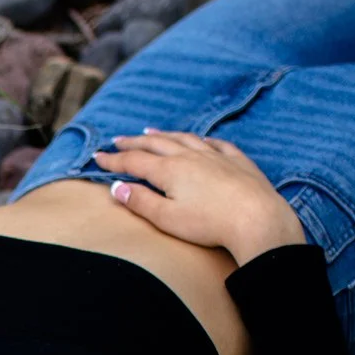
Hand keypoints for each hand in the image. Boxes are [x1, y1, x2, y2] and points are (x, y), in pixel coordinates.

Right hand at [97, 130, 305, 264]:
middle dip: (134, 142)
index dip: (113, 160)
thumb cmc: (209, 223)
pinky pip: (216, 144)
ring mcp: (215, 156)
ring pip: (184, 138)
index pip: (134, 161)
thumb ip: (140, 202)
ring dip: (164, 134)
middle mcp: (189, 157)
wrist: (256, 218)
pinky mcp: (237, 162)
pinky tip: (201, 140)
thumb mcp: (167, 218)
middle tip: (118, 140)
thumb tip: (117, 188)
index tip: (98, 157)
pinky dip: (203, 140)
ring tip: (151, 130)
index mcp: (169, 170)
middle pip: (156, 144)